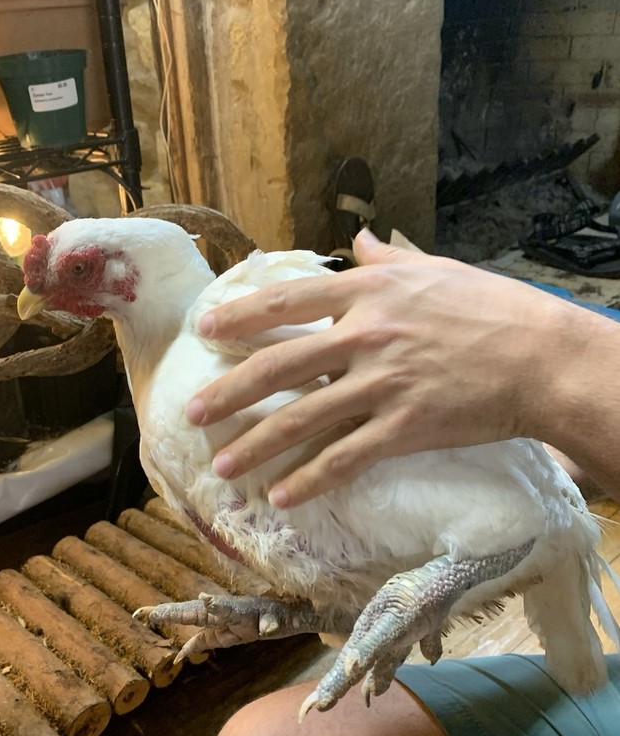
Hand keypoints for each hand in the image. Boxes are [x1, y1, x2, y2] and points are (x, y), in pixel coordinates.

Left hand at [186, 229, 587, 506]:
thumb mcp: (436, 269)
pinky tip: (280, 496)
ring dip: (256, 446)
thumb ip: (387, 258)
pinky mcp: (403, 427)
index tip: (205, 328)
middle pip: (280, 365)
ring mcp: (383, 383)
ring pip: (302, 418)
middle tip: (194, 412)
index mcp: (369, 292)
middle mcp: (366, 335)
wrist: (542, 358)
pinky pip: (344, 458)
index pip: (288, 299)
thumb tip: (359, 239)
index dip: (240, 315)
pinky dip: (309, 480)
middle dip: (230, 391)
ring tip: (222, 466)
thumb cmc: (491, 308)